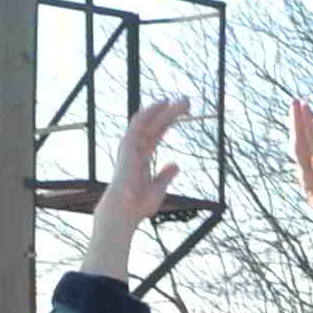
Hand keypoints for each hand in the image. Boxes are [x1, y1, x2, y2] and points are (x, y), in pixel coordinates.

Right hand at [83, 96, 189, 282]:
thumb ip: (165, 176)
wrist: (124, 211)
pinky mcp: (128, 146)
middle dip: (171, 113)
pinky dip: (150, 111)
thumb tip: (175, 165)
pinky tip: (164, 103)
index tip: (186, 114)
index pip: (157, 134)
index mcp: (142, 157)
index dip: (169, 122)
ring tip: (184, 101)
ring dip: (165, 109)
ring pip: (148, 120)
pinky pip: (138, 123)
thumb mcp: (158, 189)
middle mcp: (136, 148)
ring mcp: (131, 146)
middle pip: (155, 124)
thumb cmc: (138, 205)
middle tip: (189, 102)